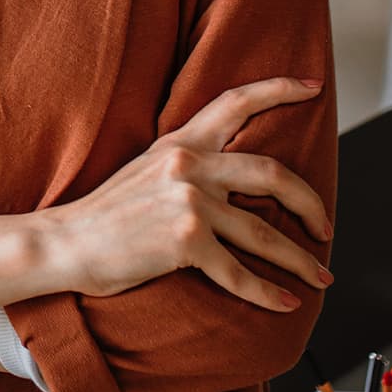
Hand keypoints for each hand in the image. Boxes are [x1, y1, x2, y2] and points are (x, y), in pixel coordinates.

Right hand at [40, 77, 330, 312]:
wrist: (65, 242)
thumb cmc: (106, 214)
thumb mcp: (148, 170)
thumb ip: (189, 163)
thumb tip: (235, 179)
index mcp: (182, 141)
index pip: (237, 101)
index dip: (279, 89)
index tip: (313, 89)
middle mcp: (189, 164)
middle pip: (272, 173)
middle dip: (309, 203)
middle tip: (325, 226)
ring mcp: (189, 202)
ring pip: (264, 233)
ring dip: (299, 260)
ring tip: (319, 278)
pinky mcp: (185, 243)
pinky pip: (238, 272)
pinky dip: (266, 292)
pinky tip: (284, 302)